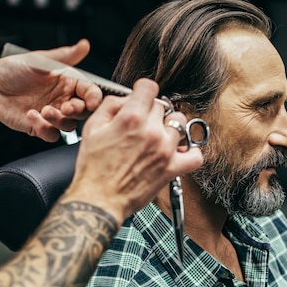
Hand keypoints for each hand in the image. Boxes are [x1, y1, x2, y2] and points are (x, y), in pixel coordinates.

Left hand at [0, 39, 102, 141]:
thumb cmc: (12, 69)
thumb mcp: (40, 60)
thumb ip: (65, 56)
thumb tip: (85, 45)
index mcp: (68, 82)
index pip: (90, 92)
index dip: (95, 98)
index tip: (92, 102)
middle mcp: (63, 99)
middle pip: (84, 112)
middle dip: (78, 111)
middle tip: (65, 107)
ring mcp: (52, 114)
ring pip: (70, 126)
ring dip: (60, 120)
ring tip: (44, 110)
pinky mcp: (40, 127)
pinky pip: (52, 134)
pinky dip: (45, 128)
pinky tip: (31, 116)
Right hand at [64, 79, 203, 224]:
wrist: (99, 199)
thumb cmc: (93, 169)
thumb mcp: (92, 128)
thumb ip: (110, 106)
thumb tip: (125, 98)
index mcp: (131, 119)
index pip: (149, 87)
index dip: (142, 90)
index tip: (141, 97)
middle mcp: (151, 132)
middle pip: (162, 107)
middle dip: (151, 112)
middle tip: (141, 125)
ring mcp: (165, 151)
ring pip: (180, 124)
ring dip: (169, 128)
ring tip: (158, 137)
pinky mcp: (172, 169)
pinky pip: (194, 156)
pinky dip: (190, 152)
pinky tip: (178, 151)